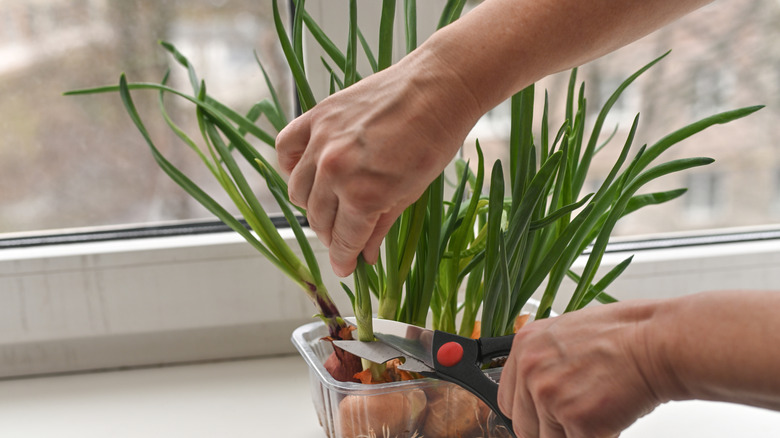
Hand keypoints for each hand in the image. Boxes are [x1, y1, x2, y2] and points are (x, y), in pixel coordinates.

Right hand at [276, 51, 480, 276]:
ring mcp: (322, 142)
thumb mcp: (411, 193)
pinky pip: (286, 149)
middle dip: (332, 235)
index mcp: (363, 195)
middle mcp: (335, 170)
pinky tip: (310, 171)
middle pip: (319, 219)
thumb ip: (380, 227)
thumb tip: (364, 257)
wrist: (437, 87)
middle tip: (345, 236)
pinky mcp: (316, 116)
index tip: (345, 267)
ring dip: (313, 205)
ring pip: (299, 191)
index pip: (342, 240)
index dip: (344, 259)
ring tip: (333, 204)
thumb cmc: (434, 141)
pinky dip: (292, 165)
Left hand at [498, 301, 668, 436]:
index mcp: (525, 346)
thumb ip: (546, 363)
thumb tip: (538, 392)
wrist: (658, 342)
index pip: (507, 400)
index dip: (528, 414)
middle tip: (576, 422)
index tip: (542, 419)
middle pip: (524, 426)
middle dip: (550, 431)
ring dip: (573, 435)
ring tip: (599, 413)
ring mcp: (551, 397)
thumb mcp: (568, 335)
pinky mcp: (578, 421)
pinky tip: (610, 420)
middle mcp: (531, 371)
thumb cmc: (626, 336)